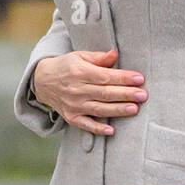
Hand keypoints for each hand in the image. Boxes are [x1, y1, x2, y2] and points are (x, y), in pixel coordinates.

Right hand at [31, 48, 146, 135]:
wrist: (42, 81)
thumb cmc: (66, 66)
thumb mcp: (80, 56)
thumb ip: (99, 57)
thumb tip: (115, 54)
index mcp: (80, 72)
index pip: (106, 76)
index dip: (123, 78)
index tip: (139, 79)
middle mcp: (77, 90)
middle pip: (105, 93)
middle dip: (126, 94)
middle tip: (143, 95)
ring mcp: (74, 105)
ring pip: (99, 109)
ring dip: (117, 110)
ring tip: (134, 109)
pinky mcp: (71, 117)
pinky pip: (86, 125)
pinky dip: (97, 129)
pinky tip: (111, 131)